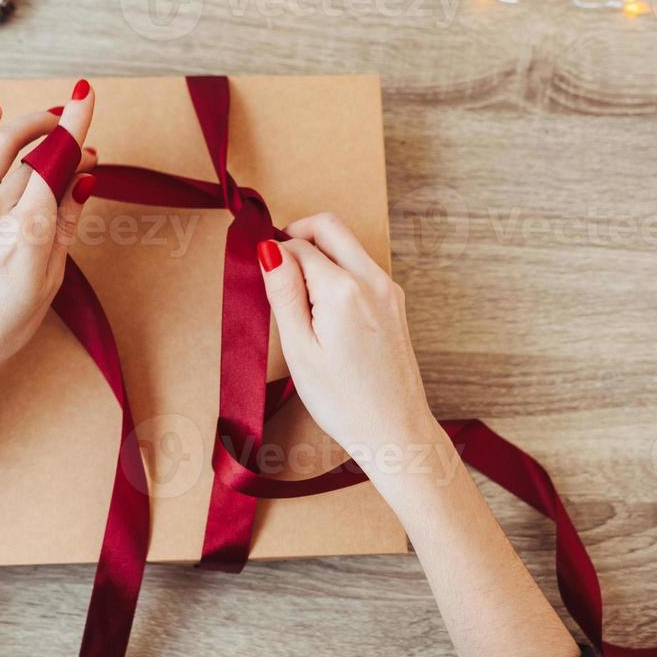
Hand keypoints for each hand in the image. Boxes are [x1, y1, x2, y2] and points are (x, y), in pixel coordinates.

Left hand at [0, 82, 97, 447]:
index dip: (74, 126)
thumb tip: (84, 177)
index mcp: (27, 235)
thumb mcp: (50, 280)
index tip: (84, 95)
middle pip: (33, 156)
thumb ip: (67, 223)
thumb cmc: (1, 325)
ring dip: (24, 125)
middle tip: (74, 133)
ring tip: (43, 119)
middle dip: (59, 136)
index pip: (56, 164)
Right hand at [257, 213, 436, 452]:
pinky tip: (323, 310)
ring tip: (299, 300)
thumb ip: (284, 292)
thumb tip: (268, 249)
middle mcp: (372, 279)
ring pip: (347, 244)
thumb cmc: (343, 401)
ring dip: (319, 254)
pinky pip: (361, 266)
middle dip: (297, 235)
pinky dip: (337, 271)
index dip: (272, 255)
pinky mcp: (394, 301)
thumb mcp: (299, 349)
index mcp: (343, 289)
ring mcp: (388, 288)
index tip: (261, 276)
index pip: (297, 245)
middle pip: (329, 226)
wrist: (394, 430)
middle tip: (277, 270)